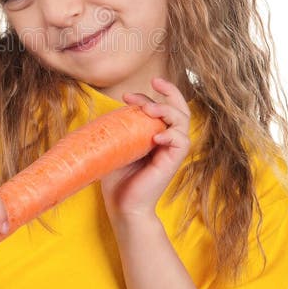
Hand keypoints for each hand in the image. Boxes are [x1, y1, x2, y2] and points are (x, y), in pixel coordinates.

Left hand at [100, 77, 191, 218]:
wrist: (122, 206)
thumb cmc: (117, 178)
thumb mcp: (116, 146)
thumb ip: (119, 129)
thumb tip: (105, 109)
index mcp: (155, 134)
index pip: (161, 108)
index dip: (147, 97)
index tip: (126, 96)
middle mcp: (166, 139)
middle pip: (180, 108)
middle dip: (169, 91)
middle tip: (154, 82)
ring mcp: (171, 150)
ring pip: (183, 120)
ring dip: (168, 109)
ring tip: (149, 109)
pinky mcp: (173, 162)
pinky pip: (182, 142)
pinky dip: (172, 134)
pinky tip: (156, 136)